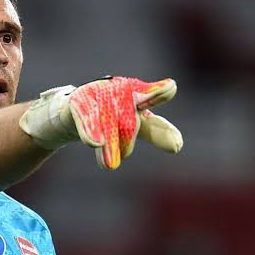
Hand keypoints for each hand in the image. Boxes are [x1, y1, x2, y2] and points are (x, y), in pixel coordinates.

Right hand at [19, 76, 182, 169]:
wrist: (76, 108)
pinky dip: (90, 133)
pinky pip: (85, 120)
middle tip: (124, 155)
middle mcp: (118, 93)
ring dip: (110, 144)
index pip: (151, 97)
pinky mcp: (78, 104)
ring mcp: (97, 97)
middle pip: (128, 120)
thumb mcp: (138, 123)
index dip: (159, 92)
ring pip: (108, 124)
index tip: (170, 87)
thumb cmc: (114, 114)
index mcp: (136, 96)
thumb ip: (158, 132)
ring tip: (110, 167)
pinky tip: (95, 144)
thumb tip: (179, 146)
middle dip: (128, 137)